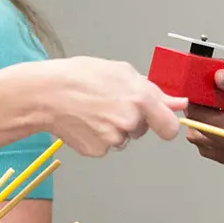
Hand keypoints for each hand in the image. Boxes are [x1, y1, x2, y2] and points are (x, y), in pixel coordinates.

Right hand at [35, 58, 185, 155]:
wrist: (46, 94)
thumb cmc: (79, 77)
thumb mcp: (121, 72)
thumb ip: (155, 91)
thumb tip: (178, 103)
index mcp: (140, 99)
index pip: (169, 126)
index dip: (166, 125)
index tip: (162, 122)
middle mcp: (129, 121)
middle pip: (142, 129)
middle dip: (132, 119)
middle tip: (109, 103)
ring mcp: (113, 138)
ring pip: (123, 137)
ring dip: (113, 127)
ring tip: (93, 109)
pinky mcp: (97, 150)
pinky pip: (105, 146)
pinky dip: (97, 136)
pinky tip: (85, 121)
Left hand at [183, 72, 223, 164]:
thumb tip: (217, 77)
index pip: (202, 120)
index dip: (193, 104)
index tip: (193, 90)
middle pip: (199, 133)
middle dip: (195, 114)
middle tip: (201, 96)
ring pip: (205, 144)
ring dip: (202, 126)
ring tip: (210, 107)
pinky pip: (217, 150)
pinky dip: (211, 137)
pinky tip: (219, 122)